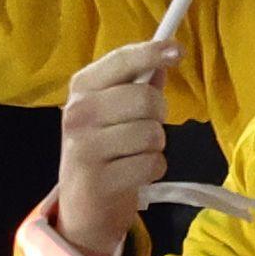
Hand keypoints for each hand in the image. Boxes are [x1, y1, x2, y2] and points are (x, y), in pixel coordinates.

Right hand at [49, 39, 173, 255]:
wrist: (83, 204)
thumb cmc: (106, 147)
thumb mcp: (114, 110)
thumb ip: (140, 82)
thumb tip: (167, 52)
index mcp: (82, 88)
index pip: (121, 61)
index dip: (151, 53)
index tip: (176, 50)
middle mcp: (78, 113)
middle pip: (145, 98)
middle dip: (158, 115)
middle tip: (143, 127)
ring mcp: (84, 147)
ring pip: (152, 133)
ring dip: (154, 146)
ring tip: (133, 153)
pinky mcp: (98, 179)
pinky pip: (152, 164)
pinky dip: (152, 170)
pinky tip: (133, 174)